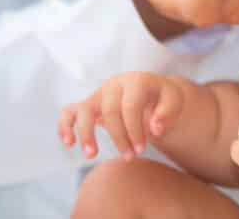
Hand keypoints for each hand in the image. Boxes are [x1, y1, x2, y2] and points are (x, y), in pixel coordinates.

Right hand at [57, 72, 184, 160]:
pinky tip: (68, 143)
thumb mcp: (173, 101)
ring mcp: (99, 93)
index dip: (135, 130)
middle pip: (110, 111)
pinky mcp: (88, 104)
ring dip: (86, 134)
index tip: (141, 150)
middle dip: (119, 138)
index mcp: (136, 80)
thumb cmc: (162, 99)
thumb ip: (168, 112)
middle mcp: (114, 84)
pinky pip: (69, 111)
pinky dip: (65, 125)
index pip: (130, 105)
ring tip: (92, 155)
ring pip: (85, 110)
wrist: (151, 92)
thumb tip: (155, 128)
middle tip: (130, 157)